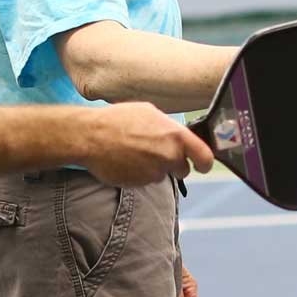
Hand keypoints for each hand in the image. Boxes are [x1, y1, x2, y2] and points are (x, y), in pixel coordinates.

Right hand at [83, 103, 213, 185]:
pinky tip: (126, 160)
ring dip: (152, 167)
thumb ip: (169, 128)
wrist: (90, 136)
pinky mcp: (140, 184)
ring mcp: (154, 172)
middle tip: (154, 153)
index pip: (205, 156)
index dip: (205, 163)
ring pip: (161, 174)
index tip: (202, 166)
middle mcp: (169, 156)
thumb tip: (178, 136)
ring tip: (133, 152)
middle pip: (182, 169)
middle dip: (173, 165)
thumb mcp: (149, 112)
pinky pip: (145, 181)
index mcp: (175, 136)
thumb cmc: (118, 120)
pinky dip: (139, 174)